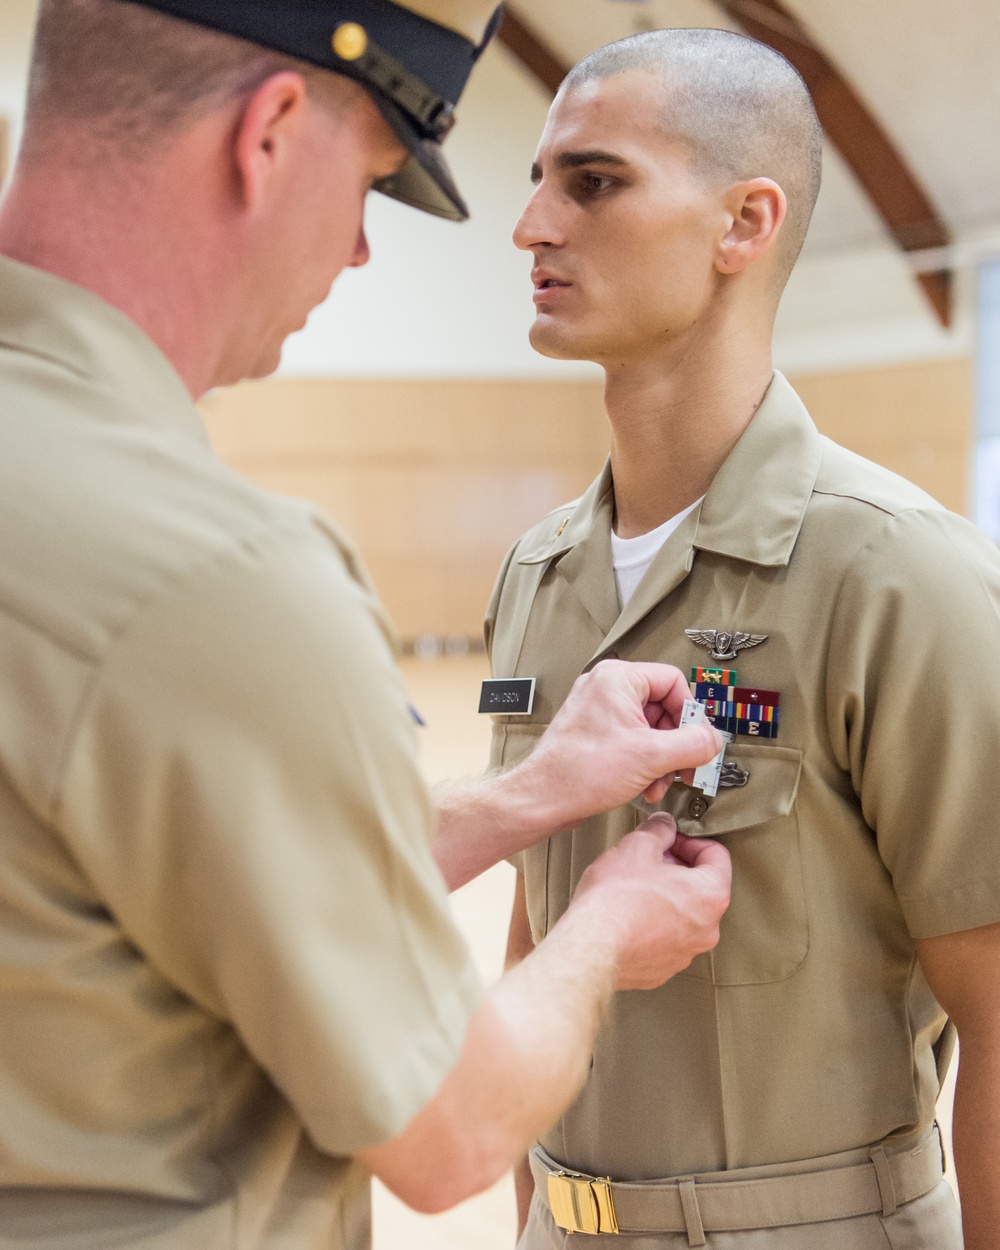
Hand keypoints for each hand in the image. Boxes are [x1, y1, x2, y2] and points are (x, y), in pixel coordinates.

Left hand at [515, 660, 723, 830]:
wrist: (543, 799)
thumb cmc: (580, 771)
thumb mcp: (652, 756)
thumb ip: (693, 744)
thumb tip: (714, 739)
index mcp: (618, 678)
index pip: (674, 682)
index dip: (691, 714)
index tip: (697, 740)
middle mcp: (606, 688)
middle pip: (664, 707)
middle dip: (675, 745)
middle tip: (683, 768)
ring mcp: (599, 710)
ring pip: (651, 728)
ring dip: (662, 759)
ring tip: (658, 783)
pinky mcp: (595, 733)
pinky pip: (633, 740)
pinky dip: (645, 763)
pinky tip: (644, 786)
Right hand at [571, 814, 731, 990]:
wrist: (591, 947)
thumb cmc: (615, 902)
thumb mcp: (637, 846)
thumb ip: (658, 830)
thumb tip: (663, 826)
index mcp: (710, 895)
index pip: (717, 855)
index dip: (689, 840)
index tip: (670, 840)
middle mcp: (706, 928)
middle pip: (701, 886)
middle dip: (675, 869)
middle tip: (648, 861)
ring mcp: (685, 952)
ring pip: (682, 914)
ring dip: (664, 898)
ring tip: (634, 888)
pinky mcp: (663, 968)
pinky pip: (665, 938)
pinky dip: (652, 924)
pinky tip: (628, 914)